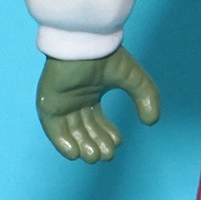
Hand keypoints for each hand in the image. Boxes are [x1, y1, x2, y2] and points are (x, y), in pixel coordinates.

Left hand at [36, 48, 160, 162]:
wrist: (84, 43)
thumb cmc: (107, 57)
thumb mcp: (135, 79)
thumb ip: (147, 97)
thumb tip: (152, 122)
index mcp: (90, 94)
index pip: (98, 122)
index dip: (108, 135)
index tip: (118, 141)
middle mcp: (74, 100)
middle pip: (85, 131)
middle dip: (97, 145)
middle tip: (107, 154)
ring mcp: (60, 102)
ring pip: (70, 133)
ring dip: (82, 147)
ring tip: (95, 156)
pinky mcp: (48, 104)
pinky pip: (53, 129)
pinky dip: (62, 143)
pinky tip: (76, 153)